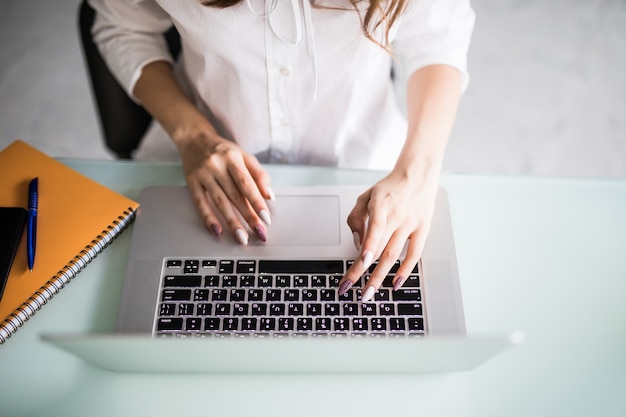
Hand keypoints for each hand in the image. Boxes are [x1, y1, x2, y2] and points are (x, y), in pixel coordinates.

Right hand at [176, 130, 273, 244]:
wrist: (194, 139)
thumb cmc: (224, 150)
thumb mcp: (244, 155)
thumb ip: (259, 174)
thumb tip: (269, 196)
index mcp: (233, 156)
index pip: (247, 183)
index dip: (257, 202)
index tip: (266, 218)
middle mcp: (217, 164)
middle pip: (235, 194)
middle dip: (248, 216)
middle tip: (258, 232)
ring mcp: (203, 174)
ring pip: (219, 201)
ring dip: (232, 221)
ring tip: (241, 237)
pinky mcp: (191, 182)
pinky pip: (200, 203)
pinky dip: (208, 218)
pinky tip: (217, 231)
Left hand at [339, 170, 438, 300]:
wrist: (417, 175)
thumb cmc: (389, 188)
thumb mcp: (365, 196)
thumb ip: (356, 218)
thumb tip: (358, 244)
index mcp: (381, 205)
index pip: (375, 228)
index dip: (369, 246)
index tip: (362, 262)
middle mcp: (397, 216)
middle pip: (379, 249)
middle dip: (363, 271)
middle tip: (351, 289)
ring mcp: (411, 224)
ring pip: (394, 255)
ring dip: (380, 277)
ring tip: (369, 293)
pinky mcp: (422, 230)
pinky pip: (414, 254)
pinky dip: (405, 270)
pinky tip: (395, 284)